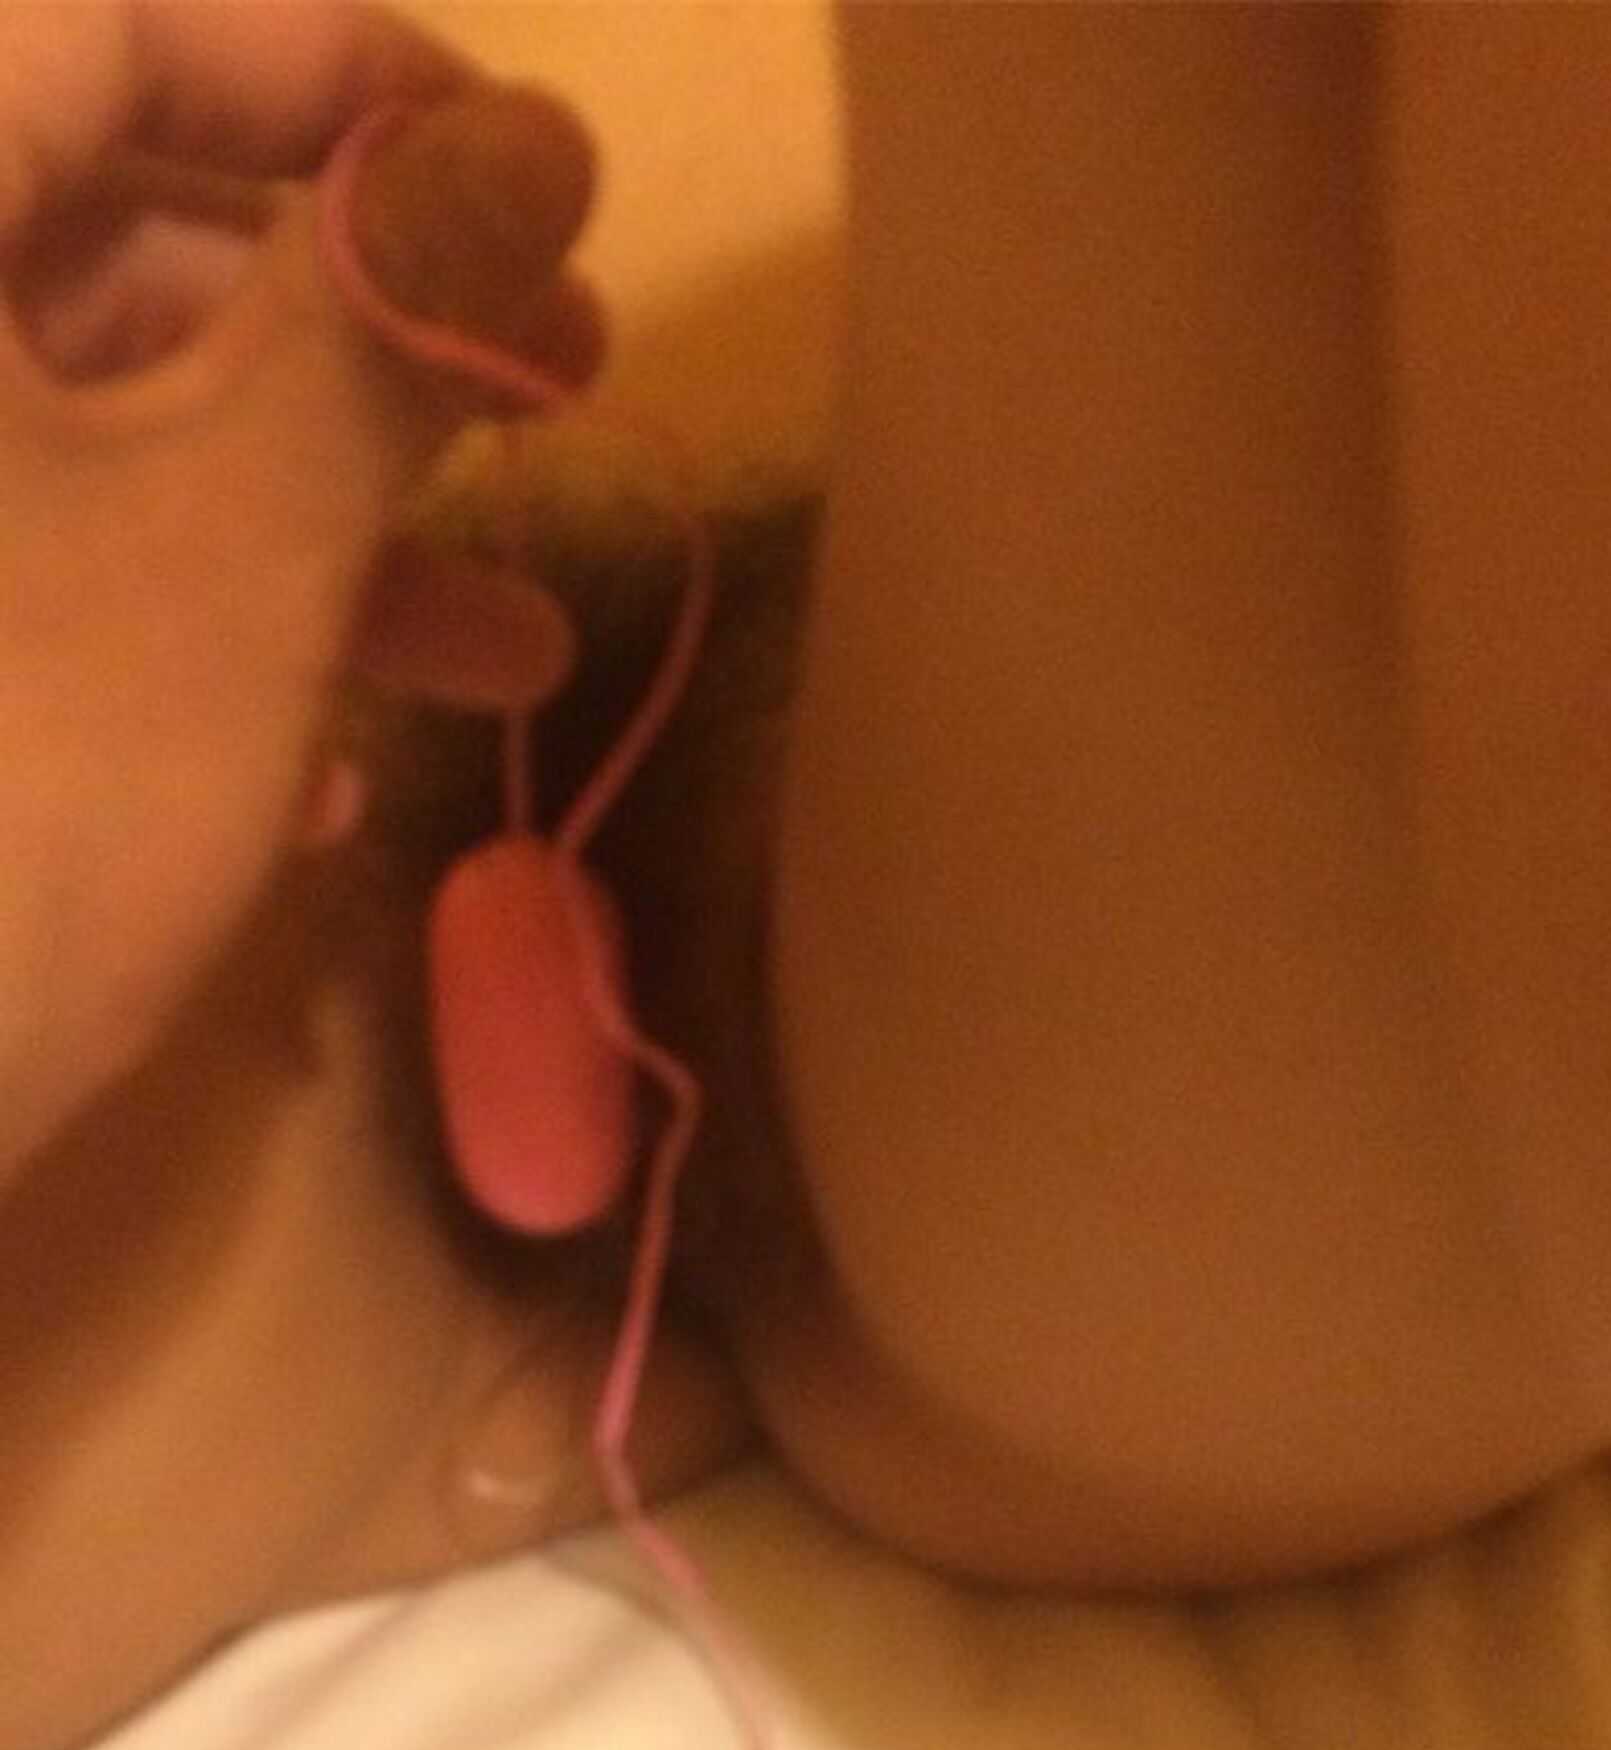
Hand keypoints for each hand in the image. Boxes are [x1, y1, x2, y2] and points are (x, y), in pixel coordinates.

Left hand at [0, 2, 603, 1181]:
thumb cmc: (0, 818)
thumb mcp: (231, 558)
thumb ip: (381, 325)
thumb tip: (535, 140)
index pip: (109, 26)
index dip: (341, 71)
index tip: (533, 172)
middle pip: (104, 231)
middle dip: (361, 327)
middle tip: (562, 384)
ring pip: (86, 440)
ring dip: (316, 526)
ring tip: (518, 644)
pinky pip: (25, 590)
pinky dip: (184, 645)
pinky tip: (325, 777)